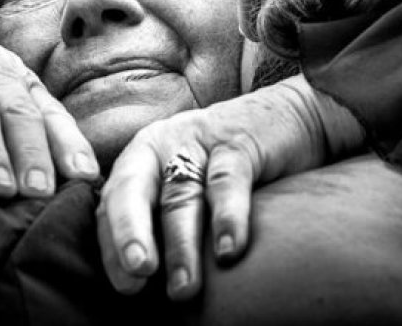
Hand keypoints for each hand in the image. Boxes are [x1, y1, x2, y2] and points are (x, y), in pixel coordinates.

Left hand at [96, 75, 361, 299]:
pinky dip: (227, 217)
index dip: (112, 245)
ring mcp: (198, 142)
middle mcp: (161, 147)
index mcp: (141, 159)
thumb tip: (146, 285)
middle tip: (137, 272)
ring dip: (180, 245)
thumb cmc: (229, 166)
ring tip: (184, 288)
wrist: (288, 114)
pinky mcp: (237, 143)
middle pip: (133, 190)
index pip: (112, 204)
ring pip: (181, 195)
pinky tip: (228, 251)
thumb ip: (164, 219)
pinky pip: (227, 182)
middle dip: (129, 231)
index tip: (127, 287)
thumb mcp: (189, 182)